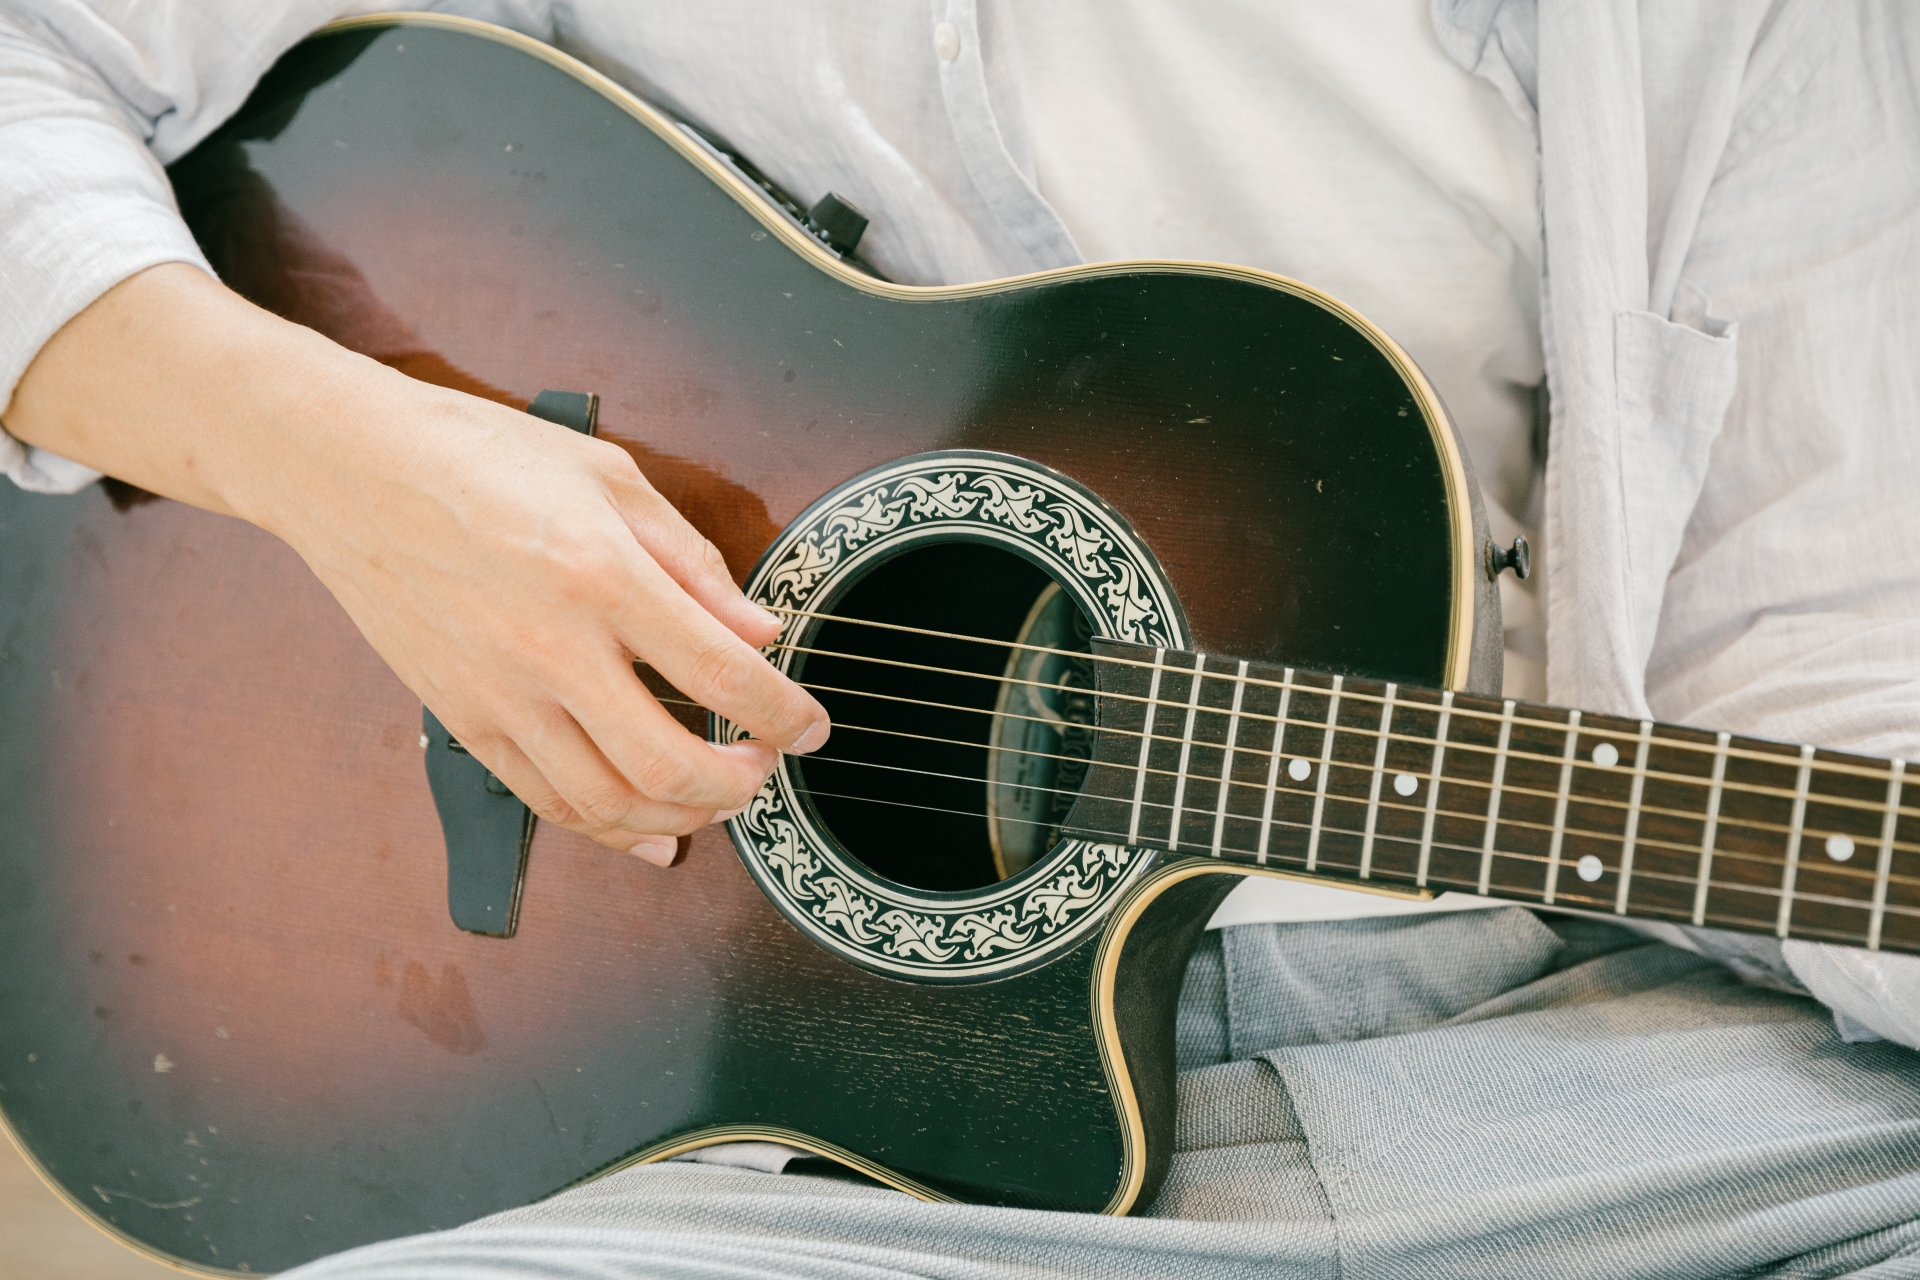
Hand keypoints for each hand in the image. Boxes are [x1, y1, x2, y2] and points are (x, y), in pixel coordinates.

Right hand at [3, 264, 827, 864]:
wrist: (345, 469)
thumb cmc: (479, 455)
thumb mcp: (609, 477)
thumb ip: (692, 563)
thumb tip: (759, 632)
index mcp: (600, 574)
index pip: (722, 674)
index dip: (786, 714)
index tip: (814, 726)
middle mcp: (551, 647)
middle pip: (671, 763)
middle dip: (742, 784)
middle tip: (768, 766)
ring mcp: (500, 693)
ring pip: (609, 802)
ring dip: (683, 818)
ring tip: (719, 798)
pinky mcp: (462, 719)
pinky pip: (547, 800)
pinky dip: (610, 831)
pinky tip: (652, 835)